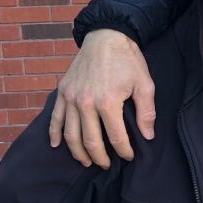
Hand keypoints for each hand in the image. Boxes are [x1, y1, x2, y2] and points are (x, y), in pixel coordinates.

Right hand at [49, 29, 155, 168]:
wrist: (107, 37)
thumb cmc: (128, 60)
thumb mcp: (145, 84)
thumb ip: (147, 112)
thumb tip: (148, 136)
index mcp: (108, 102)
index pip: (116, 137)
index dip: (124, 151)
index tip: (129, 157)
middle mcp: (85, 103)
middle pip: (90, 141)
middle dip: (100, 158)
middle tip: (107, 165)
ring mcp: (70, 98)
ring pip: (70, 135)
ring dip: (78, 152)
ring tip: (87, 162)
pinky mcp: (62, 92)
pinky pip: (55, 119)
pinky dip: (54, 134)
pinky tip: (56, 146)